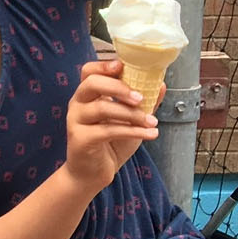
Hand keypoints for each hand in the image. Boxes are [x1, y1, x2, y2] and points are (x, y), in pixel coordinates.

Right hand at [60, 58, 158, 192]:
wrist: (93, 174)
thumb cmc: (111, 143)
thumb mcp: (131, 120)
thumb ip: (144, 102)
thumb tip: (162, 84)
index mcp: (88, 95)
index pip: (89, 71)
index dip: (104, 65)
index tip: (123, 66)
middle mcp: (78, 104)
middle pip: (92, 83)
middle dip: (119, 87)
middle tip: (141, 98)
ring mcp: (76, 121)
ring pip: (102, 108)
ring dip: (132, 114)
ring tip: (152, 122)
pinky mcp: (80, 139)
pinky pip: (107, 130)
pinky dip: (132, 131)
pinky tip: (150, 134)